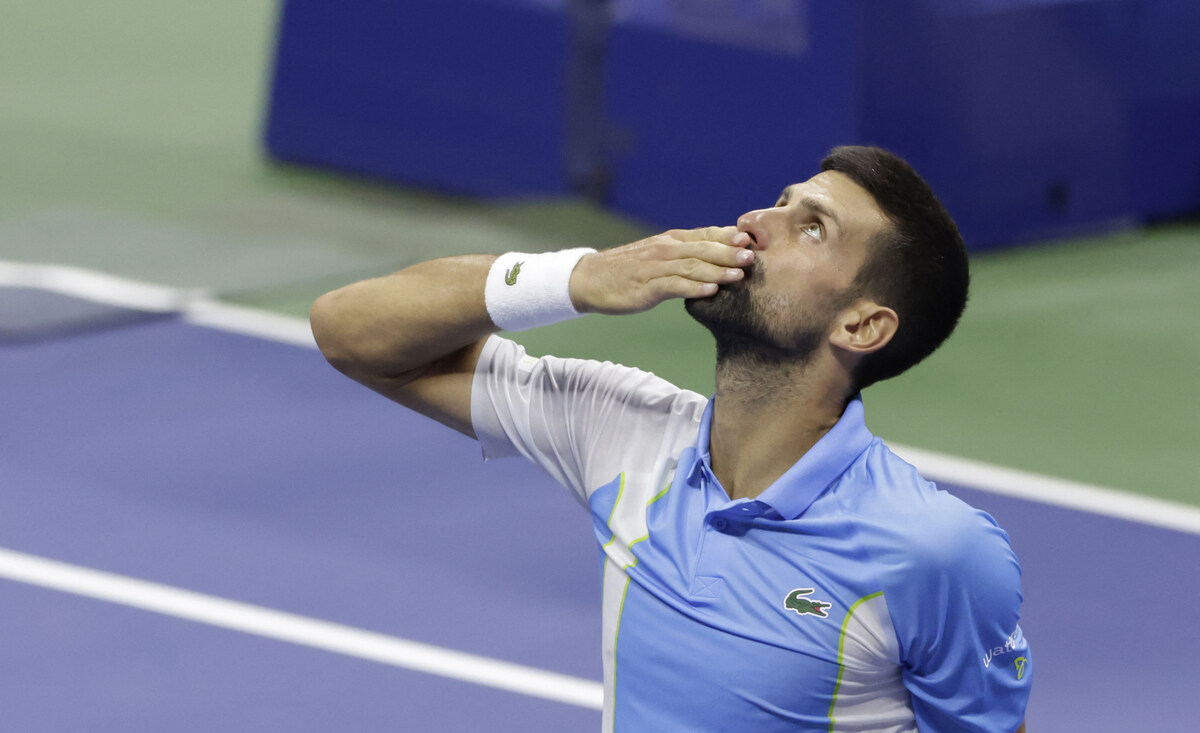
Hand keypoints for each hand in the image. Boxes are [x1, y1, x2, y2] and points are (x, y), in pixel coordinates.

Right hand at [569, 226, 754, 314]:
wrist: (590, 279)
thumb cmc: (628, 270)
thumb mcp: (658, 256)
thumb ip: (685, 254)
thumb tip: (717, 256)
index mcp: (670, 240)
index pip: (704, 234)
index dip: (727, 236)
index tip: (750, 239)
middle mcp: (665, 249)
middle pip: (702, 249)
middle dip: (729, 252)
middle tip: (751, 257)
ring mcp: (655, 267)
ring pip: (691, 266)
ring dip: (716, 271)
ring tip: (738, 276)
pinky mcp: (646, 287)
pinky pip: (673, 286)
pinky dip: (693, 288)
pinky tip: (710, 291)